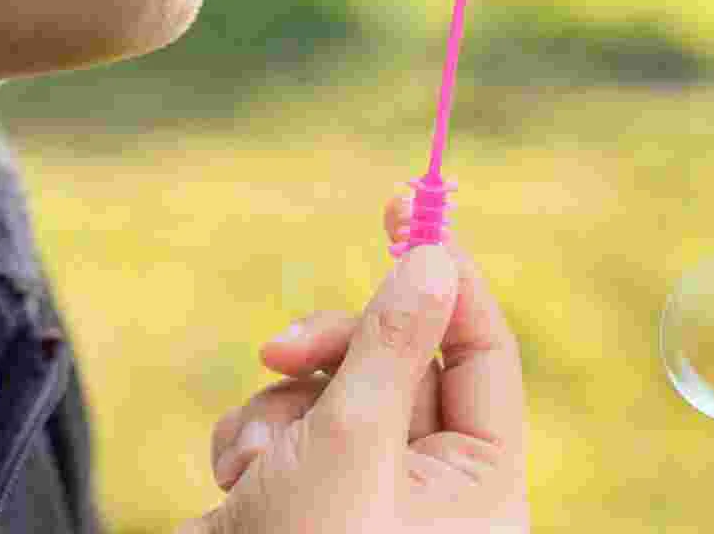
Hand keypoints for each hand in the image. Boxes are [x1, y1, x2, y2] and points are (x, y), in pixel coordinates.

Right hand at [182, 193, 528, 532]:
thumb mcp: (351, 450)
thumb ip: (391, 347)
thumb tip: (437, 256)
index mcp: (476, 485)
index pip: (482, 353)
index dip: (446, 279)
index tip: (402, 209)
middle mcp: (427, 489)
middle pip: (399, 360)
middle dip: (335, 352)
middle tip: (286, 342)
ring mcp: (362, 496)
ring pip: (331, 389)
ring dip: (280, 409)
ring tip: (253, 467)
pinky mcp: (301, 504)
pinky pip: (285, 429)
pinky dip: (250, 444)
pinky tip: (231, 489)